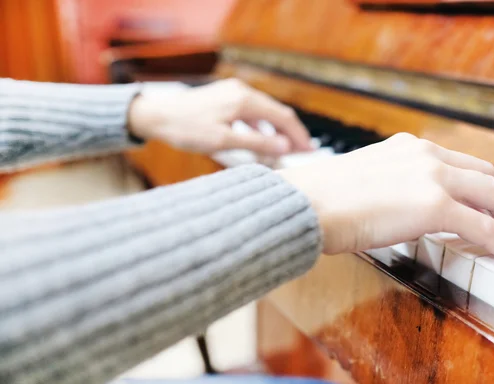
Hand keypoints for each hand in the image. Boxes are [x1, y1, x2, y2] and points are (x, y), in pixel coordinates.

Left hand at [128, 79, 312, 155]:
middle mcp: (241, 91)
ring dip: (275, 132)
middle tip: (302, 153)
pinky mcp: (223, 98)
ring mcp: (232, 93)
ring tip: (283, 150)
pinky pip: (249, 113)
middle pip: (276, 113)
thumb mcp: (223, 141)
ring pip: (263, 113)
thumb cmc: (185, 129)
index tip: (309, 151)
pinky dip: (259, 128)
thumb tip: (286, 147)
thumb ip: (257, 144)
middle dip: (290, 133)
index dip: (298, 135)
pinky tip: (259, 140)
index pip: (282, 117)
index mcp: (244, 99)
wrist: (155, 116)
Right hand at [279, 133, 493, 259]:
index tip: (488, 204)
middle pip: (485, 175)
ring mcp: (432, 176)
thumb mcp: (364, 182)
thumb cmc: (322, 200)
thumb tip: (402, 209)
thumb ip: (391, 188)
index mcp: (407, 147)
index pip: (459, 164)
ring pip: (492, 195)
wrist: (306, 204)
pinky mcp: (435, 204)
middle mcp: (424, 153)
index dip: (481, 187)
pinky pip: (483, 225)